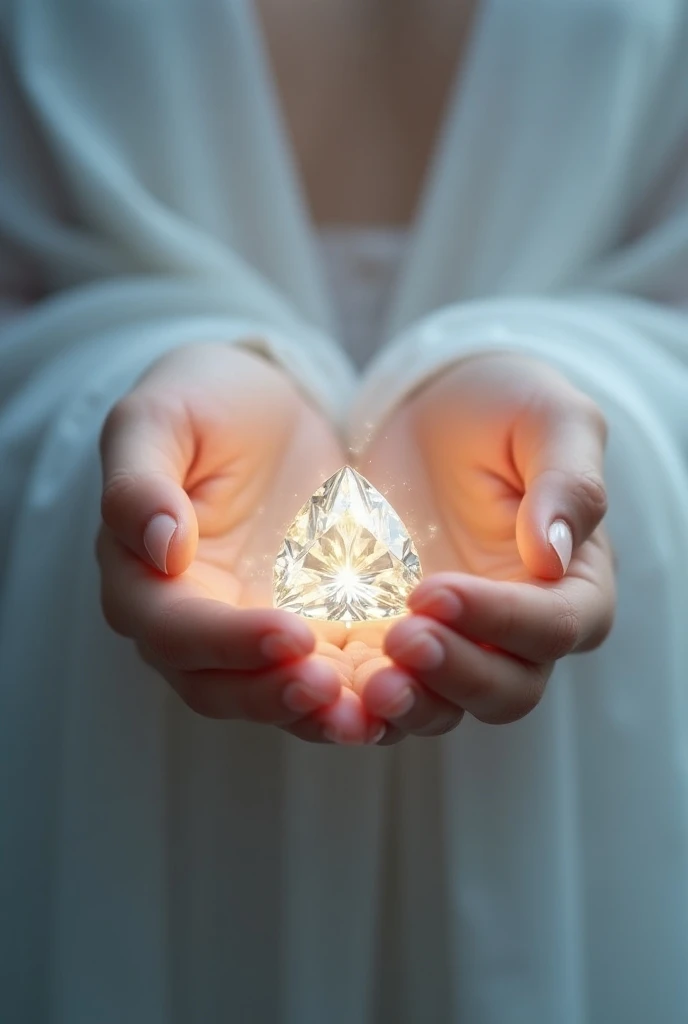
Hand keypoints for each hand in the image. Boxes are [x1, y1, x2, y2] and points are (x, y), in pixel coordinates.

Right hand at [98, 343, 374, 740]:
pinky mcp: (312, 633)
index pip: (172, 630)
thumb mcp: (159, 417)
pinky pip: (332, 681)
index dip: (226, 641)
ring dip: (322, 716)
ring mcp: (251, 636)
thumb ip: (140, 481)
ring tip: (374, 715)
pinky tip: (405, 694)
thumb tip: (159, 548)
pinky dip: (363, 697)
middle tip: (333, 690)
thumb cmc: (203, 403)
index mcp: (143, 577)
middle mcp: (191, 624)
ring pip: (276, 699)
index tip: (290, 633)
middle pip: (218, 687)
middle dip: (274, 695)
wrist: (267, 407)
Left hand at [356, 353, 615, 739]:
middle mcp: (520, 631)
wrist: (430, 411)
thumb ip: (568, 481)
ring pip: (444, 706)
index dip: (500, 619)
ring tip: (362, 683)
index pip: (556, 626)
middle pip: (507, 689)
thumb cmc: (503, 407)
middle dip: (455, 674)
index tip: (432, 590)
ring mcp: (456, 644)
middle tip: (398, 640)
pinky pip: (381, 692)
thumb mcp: (549, 419)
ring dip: (407, 704)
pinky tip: (318, 685)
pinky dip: (355, 702)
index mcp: (573, 582)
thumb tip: (553, 556)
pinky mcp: (392, 644)